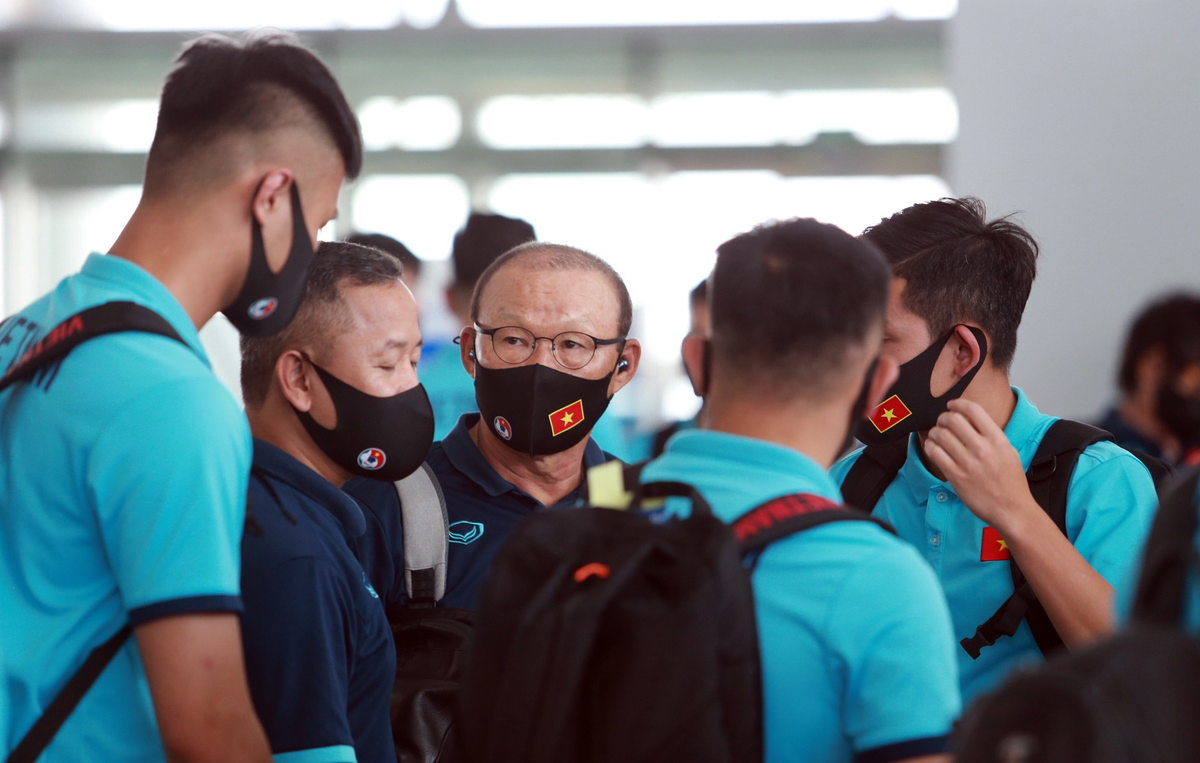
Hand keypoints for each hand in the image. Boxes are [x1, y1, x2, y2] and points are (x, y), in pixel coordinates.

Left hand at [923, 398, 1040, 532]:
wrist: (1011, 509)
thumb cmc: (1011, 482)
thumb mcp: (1008, 452)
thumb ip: (991, 435)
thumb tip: (971, 421)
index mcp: (997, 440)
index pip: (973, 410)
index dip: (958, 403)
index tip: (951, 405)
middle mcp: (982, 449)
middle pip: (953, 419)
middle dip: (943, 417)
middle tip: (942, 422)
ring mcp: (968, 463)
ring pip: (940, 435)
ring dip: (934, 432)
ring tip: (936, 435)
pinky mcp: (956, 477)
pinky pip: (935, 453)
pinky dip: (930, 446)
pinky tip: (932, 447)